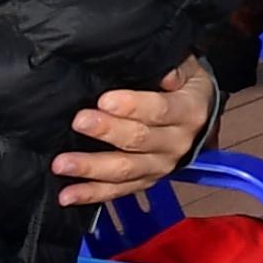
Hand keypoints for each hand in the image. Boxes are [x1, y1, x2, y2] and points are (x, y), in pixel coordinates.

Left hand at [55, 60, 218, 206]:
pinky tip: (67, 195)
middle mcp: (177, 142)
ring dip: (91, 168)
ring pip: (125, 170)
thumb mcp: (190, 70)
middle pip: (140, 140)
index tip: (104, 100)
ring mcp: (160, 166)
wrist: (200, 119)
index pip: (160, 110)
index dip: (133, 106)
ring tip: (61, 164)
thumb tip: (167, 72)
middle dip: (107, 131)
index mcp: (188, 112)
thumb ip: (178, 67)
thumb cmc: (185, 88)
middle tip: (78, 122)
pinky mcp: (145, 181)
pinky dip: (92, 194)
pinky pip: (118, 191)